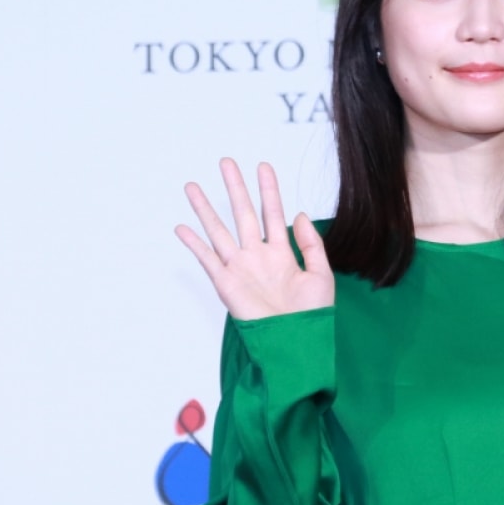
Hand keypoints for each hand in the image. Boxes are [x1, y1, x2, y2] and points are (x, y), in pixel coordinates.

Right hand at [176, 158, 333, 320]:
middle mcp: (257, 256)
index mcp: (281, 253)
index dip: (269, 189)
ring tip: (193, 186)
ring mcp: (240, 268)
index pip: (272, 213)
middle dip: (235, 187)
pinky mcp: (226, 283)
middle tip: (226, 162)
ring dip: (206, 209)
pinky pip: (207, 259)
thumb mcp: (321, 274)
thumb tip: (300, 214)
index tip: (263, 166)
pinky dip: (194, 243)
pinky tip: (182, 227)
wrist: (294, 342)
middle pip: (243, 213)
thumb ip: (312, 244)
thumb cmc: (310, 315)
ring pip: (219, 230)